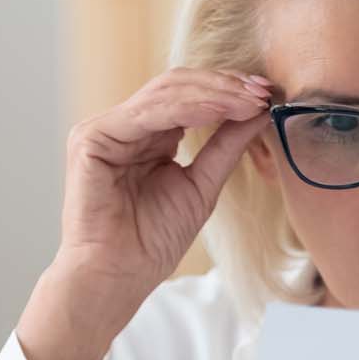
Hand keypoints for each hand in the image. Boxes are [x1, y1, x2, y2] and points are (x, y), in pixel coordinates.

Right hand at [58, 67, 272, 282]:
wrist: (118, 275)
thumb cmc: (152, 241)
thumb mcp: (202, 185)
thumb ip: (226, 146)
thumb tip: (259, 112)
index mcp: (147, 135)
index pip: (189, 96)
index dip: (228, 90)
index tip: (267, 93)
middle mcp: (125, 126)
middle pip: (177, 85)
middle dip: (224, 84)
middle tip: (262, 90)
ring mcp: (105, 129)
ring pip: (165, 92)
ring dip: (213, 93)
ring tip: (249, 100)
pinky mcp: (91, 138)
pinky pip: (147, 113)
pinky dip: (188, 108)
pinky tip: (220, 109)